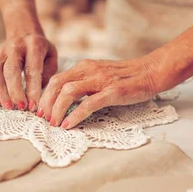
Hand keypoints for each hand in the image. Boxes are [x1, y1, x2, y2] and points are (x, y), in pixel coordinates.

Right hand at [0, 16, 56, 111]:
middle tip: (21, 107)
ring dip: (1, 92)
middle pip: (11, 71)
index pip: (32, 69)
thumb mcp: (51, 57)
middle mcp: (15, 47)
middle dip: (15, 91)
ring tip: (8, 107)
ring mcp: (1, 52)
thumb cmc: (41, 51)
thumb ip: (48, 72)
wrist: (24, 34)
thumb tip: (38, 91)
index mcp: (34, 45)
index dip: (32, 89)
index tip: (33, 105)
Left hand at [37, 57, 160, 128]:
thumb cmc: (127, 77)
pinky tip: (69, 125)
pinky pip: (88, 104)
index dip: (45, 95)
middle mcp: (90, 70)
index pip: (56, 78)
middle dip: (46, 103)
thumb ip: (85, 82)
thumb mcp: (101, 74)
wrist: (152, 71)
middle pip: (57, 84)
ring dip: (57, 109)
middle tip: (43, 118)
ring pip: (68, 92)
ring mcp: (101, 81)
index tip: (41, 110)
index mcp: (85, 66)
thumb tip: (66, 98)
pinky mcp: (112, 92)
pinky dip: (75, 116)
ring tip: (54, 123)